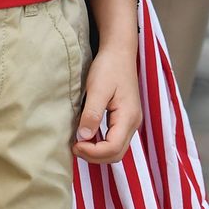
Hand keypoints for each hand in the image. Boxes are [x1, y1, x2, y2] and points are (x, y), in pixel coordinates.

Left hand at [73, 45, 141, 164]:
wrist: (119, 52)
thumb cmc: (109, 67)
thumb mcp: (97, 89)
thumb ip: (92, 114)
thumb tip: (83, 137)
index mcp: (128, 117)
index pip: (113, 148)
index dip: (93, 152)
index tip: (75, 144)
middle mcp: (133, 123)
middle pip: (117, 154)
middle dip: (95, 156)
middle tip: (74, 147)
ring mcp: (131, 121)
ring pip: (117, 149)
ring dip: (98, 152)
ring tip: (79, 143)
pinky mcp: (125, 118)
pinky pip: (115, 139)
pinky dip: (101, 144)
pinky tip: (87, 136)